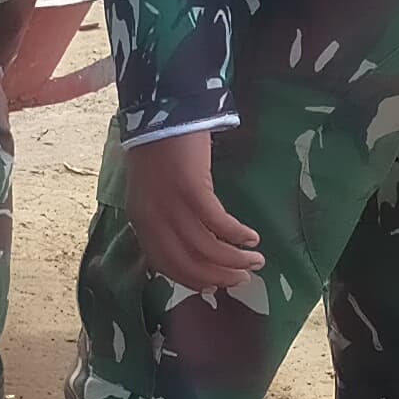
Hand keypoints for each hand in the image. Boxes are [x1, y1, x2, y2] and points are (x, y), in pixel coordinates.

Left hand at [124, 129, 261, 291]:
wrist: (163, 112)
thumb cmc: (160, 150)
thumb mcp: (154, 191)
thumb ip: (164, 218)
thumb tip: (190, 245)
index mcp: (142, 221)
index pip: (165, 265)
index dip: (193, 280)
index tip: (215, 286)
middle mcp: (153, 218)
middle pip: (187, 263)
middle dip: (218, 277)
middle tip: (243, 280)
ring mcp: (171, 205)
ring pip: (205, 248)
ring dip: (233, 260)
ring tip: (256, 261)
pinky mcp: (191, 189)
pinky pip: (217, 223)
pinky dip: (236, 235)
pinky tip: (252, 237)